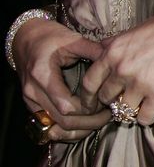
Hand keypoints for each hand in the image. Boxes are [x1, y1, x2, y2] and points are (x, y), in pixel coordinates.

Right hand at [15, 19, 109, 141]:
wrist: (26, 38)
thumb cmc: (49, 37)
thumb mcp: (72, 39)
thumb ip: (94, 51)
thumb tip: (116, 61)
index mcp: (43, 75)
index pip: (67, 105)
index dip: (88, 109)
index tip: (104, 102)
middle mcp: (33, 91)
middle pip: (63, 120)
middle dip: (88, 122)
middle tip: (108, 115)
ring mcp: (30, 100)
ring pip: (56, 127)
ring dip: (79, 129)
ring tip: (99, 120)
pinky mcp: (31, 104)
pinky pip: (49, 124)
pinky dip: (67, 127)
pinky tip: (83, 123)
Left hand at [81, 2, 153, 124]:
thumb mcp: (136, 29)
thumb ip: (116, 43)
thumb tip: (101, 49)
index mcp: (113, 52)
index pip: (89, 83)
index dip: (89, 96)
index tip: (94, 102)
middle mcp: (122, 69)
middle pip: (106, 99)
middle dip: (113, 101)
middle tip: (123, 100)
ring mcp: (140, 83)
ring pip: (123, 111)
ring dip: (130, 111)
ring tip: (139, 106)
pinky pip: (144, 118)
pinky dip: (147, 118)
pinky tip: (152, 110)